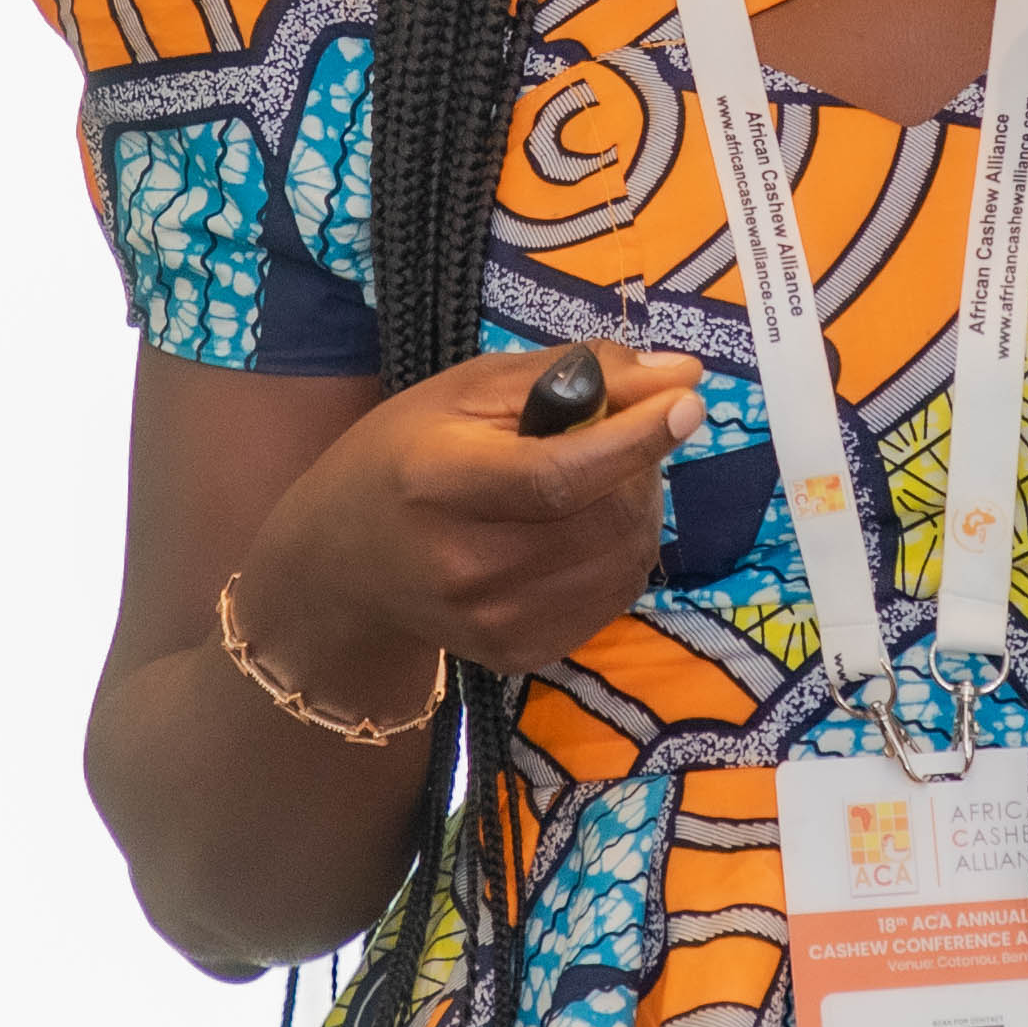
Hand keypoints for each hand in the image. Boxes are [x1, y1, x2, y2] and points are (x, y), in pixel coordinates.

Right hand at [243, 345, 708, 693]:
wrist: (340, 568)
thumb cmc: (401, 456)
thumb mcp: (467, 390)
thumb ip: (573, 374)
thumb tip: (682, 372)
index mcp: (440, 483)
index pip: (558, 474)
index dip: (633, 439)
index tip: (687, 401)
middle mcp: (467, 564)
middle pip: (604, 517)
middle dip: (641, 465)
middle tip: (625, 433)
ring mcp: (495, 621)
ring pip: (624, 558)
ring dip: (637, 506)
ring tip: (600, 479)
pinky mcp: (521, 654)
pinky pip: (613, 595)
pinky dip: (620, 550)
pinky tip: (583, 526)